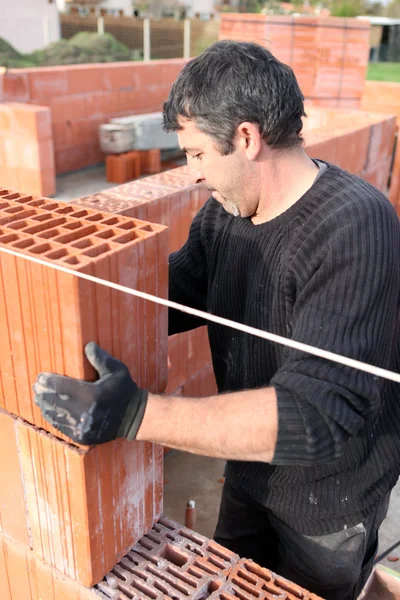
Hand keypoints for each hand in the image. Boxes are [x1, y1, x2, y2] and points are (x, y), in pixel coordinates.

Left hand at [33, 342, 147, 444]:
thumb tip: (87, 345)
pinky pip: (62, 428)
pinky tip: (49, 412)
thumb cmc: (125, 390)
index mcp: (93, 395)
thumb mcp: (117, 371)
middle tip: (37, 386)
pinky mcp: (82, 437)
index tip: (41, 377)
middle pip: (56, 402)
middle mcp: (85, 412)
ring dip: (45, 406)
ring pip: (56, 416)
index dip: (49, 382)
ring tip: (39, 398)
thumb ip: (101, 359)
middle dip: (44, 394)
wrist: (135, 418)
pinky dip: (53, 419)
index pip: (62, 387)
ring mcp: (82, 427)